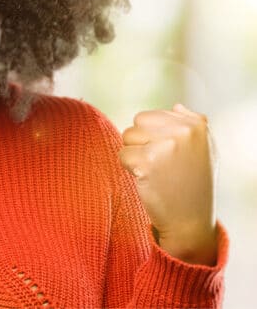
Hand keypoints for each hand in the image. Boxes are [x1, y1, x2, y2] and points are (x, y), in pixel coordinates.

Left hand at [118, 103, 218, 264]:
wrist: (190, 221)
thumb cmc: (194, 184)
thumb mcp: (204, 150)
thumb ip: (191, 124)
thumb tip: (175, 106)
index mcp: (196, 124)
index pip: (148, 117)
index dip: (150, 138)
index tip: (167, 157)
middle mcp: (184, 131)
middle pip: (135, 126)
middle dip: (139, 144)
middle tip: (158, 165)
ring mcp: (166, 145)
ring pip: (127, 138)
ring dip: (133, 155)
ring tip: (154, 172)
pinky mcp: (148, 162)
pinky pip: (122, 155)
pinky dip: (129, 169)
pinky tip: (147, 180)